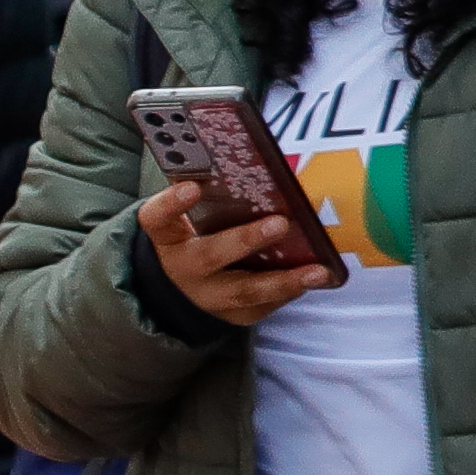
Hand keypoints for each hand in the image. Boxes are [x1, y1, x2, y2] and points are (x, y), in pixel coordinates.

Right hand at [141, 179, 337, 329]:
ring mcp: (209, 296)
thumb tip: (252, 161)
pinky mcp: (236, 313)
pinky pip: (267, 303)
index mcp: (169, 237)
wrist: (192, 284)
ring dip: (283, 280)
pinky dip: (293, 289)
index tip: (192, 187)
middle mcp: (184, 268)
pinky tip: (318, 277)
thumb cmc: (202, 235)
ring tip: (317, 271)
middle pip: (209, 257)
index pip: (157, 218)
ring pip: (245, 291)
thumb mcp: (195, 215)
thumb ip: (212, 192)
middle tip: (280, 223)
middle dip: (245, 240)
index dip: (172, 204)